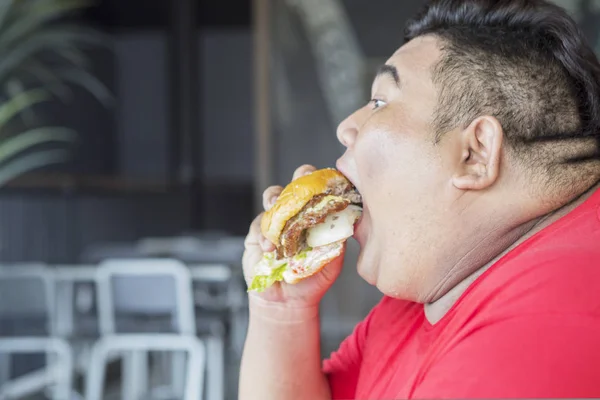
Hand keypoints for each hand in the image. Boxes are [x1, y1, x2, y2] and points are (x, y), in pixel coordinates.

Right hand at [242, 164, 345, 307]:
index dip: (324, 180)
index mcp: (315, 213)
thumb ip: (337, 240)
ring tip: (277, 206)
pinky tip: (270, 247)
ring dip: (275, 198)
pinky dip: (266, 234)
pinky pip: (259, 225)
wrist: (289, 300)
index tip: (329, 179)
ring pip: (273, 197)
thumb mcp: (332, 259)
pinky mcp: (257, 233)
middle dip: (299, 178)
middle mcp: (295, 211)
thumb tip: (348, 221)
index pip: (320, 189)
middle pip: (296, 184)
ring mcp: (275, 219)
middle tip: (302, 180)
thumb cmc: (313, 277)